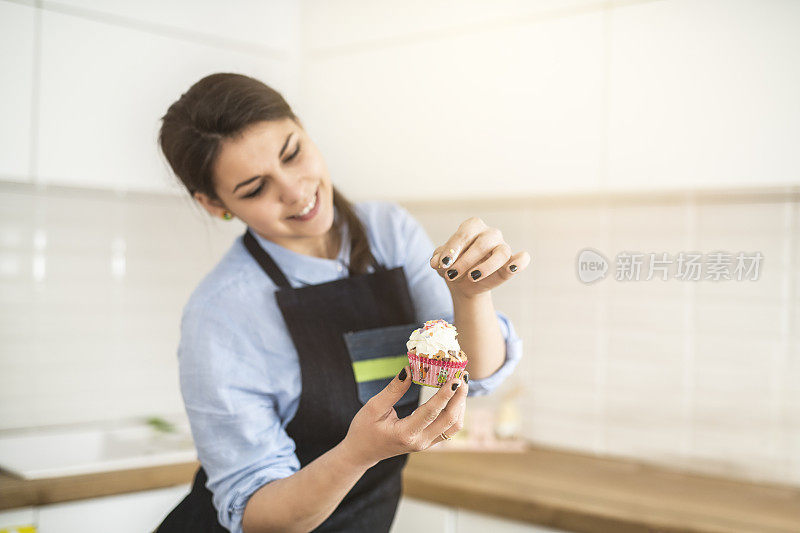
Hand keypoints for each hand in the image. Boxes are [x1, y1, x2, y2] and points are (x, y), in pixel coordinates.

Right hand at [341, 365, 468, 468]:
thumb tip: (409, 369)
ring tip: (461, 384)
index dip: (445, 394)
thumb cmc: (364, 429)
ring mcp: (426, 444)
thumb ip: (393, 390)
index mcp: (405, 433)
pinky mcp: (428, 442)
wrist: (362, 452)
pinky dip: (455, 412)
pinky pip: (449, 428)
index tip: (455, 378)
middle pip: (450, 420)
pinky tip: (455, 396)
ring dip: (460, 405)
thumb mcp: (373, 407)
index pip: (431, 412)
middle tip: (462, 375)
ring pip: (453, 426)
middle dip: (459, 397)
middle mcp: (420, 441)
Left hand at [430, 217, 530, 298]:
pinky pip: (522, 259)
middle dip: (465, 260)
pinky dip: (520, 262)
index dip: (453, 248)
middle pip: (482, 243)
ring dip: (486, 267)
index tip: (442, 264)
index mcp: (472, 227)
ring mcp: (502, 247)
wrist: (462, 284)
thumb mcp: (441, 262)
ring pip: (501, 252)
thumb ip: (438, 259)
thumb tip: (435, 262)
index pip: (465, 233)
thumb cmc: (453, 265)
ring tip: (471, 277)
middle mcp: (490, 234)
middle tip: (451, 275)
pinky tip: (512, 268)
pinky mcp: (511, 263)